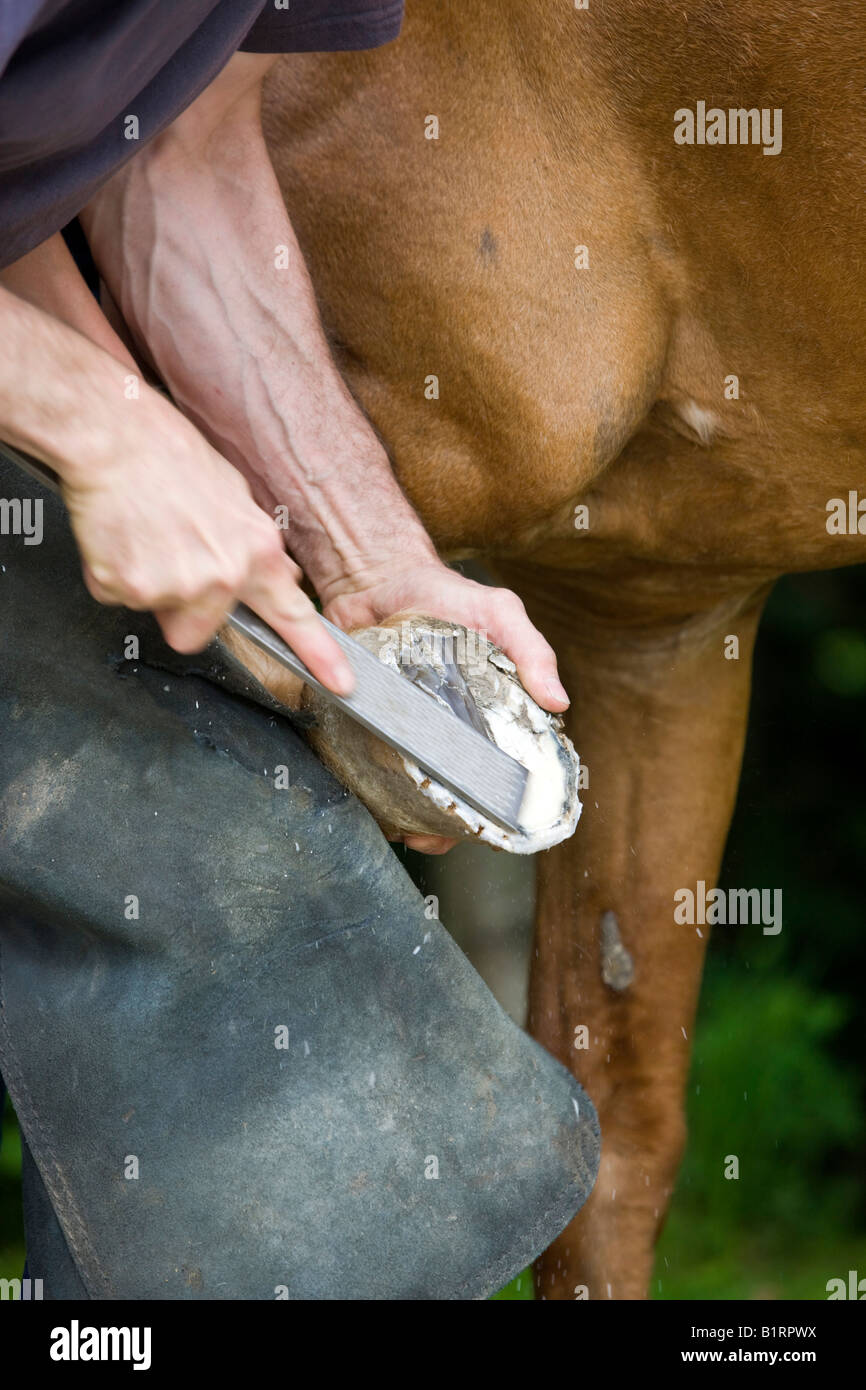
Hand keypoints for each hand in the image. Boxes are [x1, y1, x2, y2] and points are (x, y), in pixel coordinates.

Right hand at [63, 393, 354, 695]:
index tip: (341, 683)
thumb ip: (256, 547)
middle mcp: (222, 575)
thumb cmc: (169, 456)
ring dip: (147, 589)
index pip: (293, 615)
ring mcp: (177, 586)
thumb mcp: (236, 497)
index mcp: (255, 551)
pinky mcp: (130, 587)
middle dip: (180, 610)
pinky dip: (113, 575)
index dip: (319, 654)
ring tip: (144, 539)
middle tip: (167, 559)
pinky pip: (118, 598)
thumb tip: (279, 578)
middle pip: (198, 632)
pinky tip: (120, 538)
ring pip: (157, 615)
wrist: (114, 436)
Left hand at [320, 556, 569, 854]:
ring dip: (412, 818)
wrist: (372, 577)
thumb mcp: (498, 613)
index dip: (502, 800)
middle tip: (443, 827)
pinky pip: (366, 775)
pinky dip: (370, 796)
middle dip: (452, 821)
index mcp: (490, 715)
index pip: (504, 769)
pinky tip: (374, 808)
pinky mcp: (362, 733)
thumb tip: (559, 703)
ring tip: (410, 828)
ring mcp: (405, 737)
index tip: (496, 818)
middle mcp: (450, 733)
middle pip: (456, 793)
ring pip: (412, 795)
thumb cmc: (444, 594)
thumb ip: (530, 650)